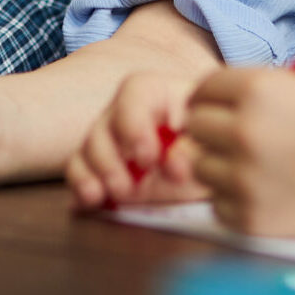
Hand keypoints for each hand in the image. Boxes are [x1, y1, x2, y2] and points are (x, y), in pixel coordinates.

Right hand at [66, 70, 207, 210]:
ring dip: (94, 174)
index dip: (134, 124)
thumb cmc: (215, 147)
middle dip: (110, 159)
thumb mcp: (213, 146)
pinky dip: (81, 186)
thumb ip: (194, 150)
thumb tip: (172, 162)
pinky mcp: (102, 168)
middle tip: (127, 188)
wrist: (216, 169)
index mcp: (158, 95)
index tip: (148, 158)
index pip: (134, 93)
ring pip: (87, 148)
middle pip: (104, 124)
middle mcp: (129, 113)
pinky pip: (78, 170)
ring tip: (115, 196)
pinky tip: (91, 202)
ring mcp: (112, 140)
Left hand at [186, 68, 294, 237]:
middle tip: (240, 141)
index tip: (219, 110)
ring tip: (265, 169)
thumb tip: (214, 98)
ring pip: (202, 169)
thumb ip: (263, 90)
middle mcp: (245, 131)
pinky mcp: (252, 219)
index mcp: (260, 89)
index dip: (212, 99)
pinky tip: (273, 195)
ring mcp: (246, 178)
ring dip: (223, 169)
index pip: (203, 89)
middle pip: (194, 128)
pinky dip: (237, 203)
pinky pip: (219, 206)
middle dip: (213, 132)